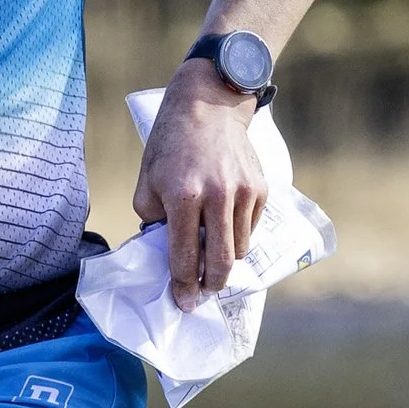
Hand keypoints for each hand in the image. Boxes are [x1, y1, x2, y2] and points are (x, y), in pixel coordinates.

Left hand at [134, 60, 269, 306]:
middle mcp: (217, 196)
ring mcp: (243, 193)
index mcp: (183, 196)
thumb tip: (166, 250)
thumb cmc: (170, 144)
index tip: (184, 302)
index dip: (183, 285)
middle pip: (220, 261)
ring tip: (211, 259)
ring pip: (239, 248)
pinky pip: (251, 229)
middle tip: (202, 294)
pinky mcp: (261, 189)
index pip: (184, 256)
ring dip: (225, 261)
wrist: (209, 105)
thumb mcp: (147, 180)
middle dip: (210, 285)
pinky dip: (238, 236)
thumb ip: (152, 220)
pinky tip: (223, 227)